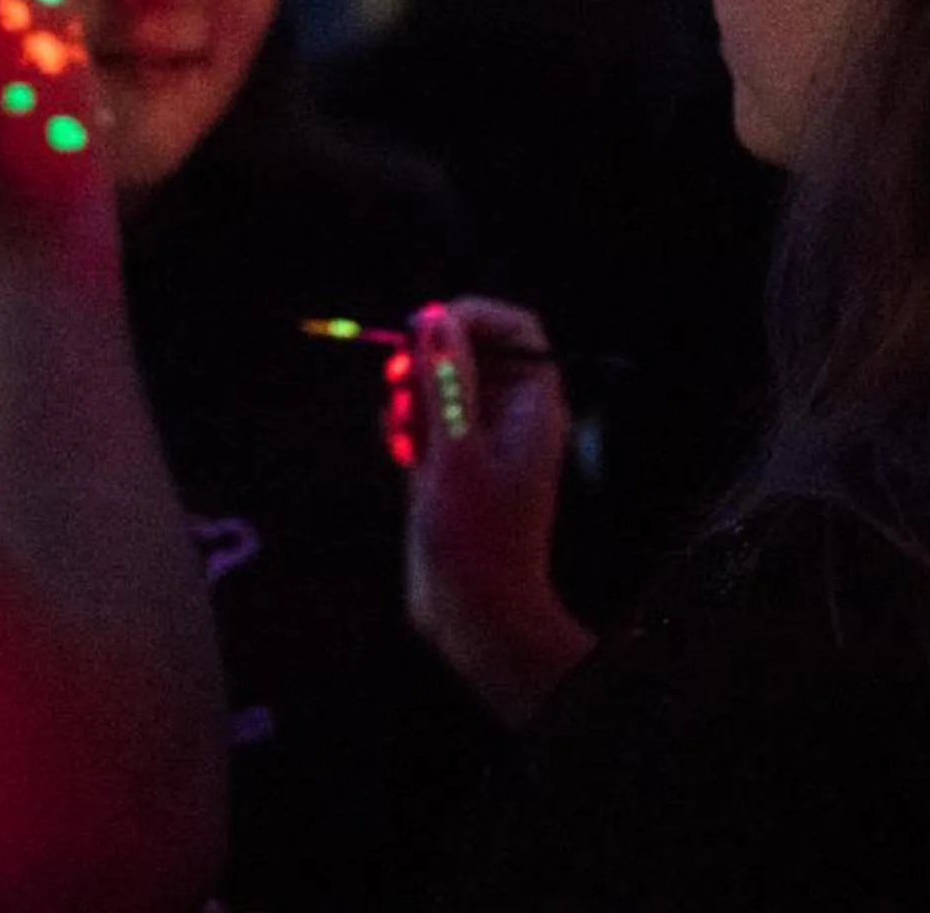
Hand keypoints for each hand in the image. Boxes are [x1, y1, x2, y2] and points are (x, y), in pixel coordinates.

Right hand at [390, 297, 593, 721]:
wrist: (475, 614)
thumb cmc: (476, 538)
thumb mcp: (456, 451)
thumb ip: (446, 380)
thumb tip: (434, 319)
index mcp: (532, 406)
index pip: (514, 329)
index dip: (469, 316)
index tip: (423, 327)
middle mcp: (510, 417)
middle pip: (469, 351)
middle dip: (427, 360)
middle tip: (396, 383)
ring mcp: (478, 442)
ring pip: (439, 386)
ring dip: (409, 396)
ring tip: (400, 432)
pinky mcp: (449, 466)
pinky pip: (424, 421)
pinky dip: (404, 427)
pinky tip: (398, 454)